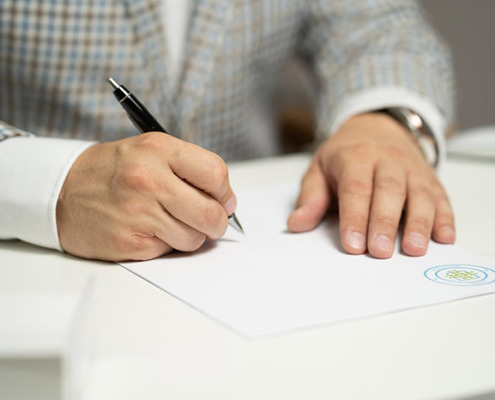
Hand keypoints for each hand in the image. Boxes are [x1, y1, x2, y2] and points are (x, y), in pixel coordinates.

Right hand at [56, 132, 236, 260]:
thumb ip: (188, 169)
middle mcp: (149, 180)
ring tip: (170, 222)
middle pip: (211, 213)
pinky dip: (165, 244)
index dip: (225, 192)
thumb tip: (225, 200)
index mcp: (159, 151)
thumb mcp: (149, 151)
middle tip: (210, 221)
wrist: (60, 191)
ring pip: (194, 238)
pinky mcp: (129, 243)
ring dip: (190, 235)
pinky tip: (147, 230)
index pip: (215, 173)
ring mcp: (138, 213)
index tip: (223, 200)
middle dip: (217, 222)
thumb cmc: (111, 171)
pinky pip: (168, 251)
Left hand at [287, 112, 454, 257]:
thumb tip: (296, 224)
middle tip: (380, 252)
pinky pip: (440, 196)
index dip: (354, 217)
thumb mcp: (319, 169)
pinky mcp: (430, 178)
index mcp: (354, 158)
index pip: (355, 188)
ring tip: (414, 249)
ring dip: (419, 222)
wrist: (376, 128)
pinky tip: (444, 238)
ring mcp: (411, 168)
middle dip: (384, 222)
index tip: (352, 245)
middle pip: (388, 190)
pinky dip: (445, 217)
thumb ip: (310, 198)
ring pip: (419, 193)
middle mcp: (386, 160)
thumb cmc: (345, 156)